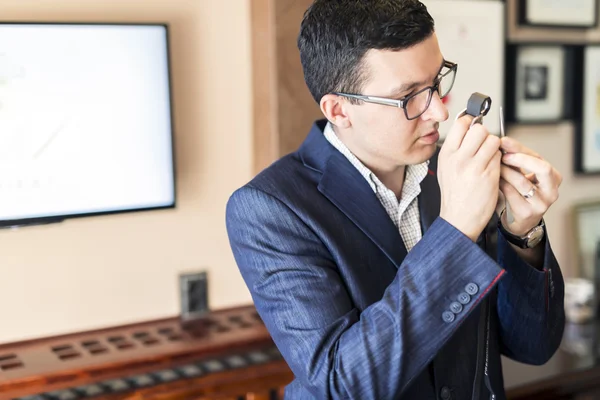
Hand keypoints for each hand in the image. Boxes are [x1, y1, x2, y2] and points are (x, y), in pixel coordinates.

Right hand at [438, 115, 501, 241]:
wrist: (458, 218)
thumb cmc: (454, 194)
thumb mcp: (445, 168)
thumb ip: (455, 148)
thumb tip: (467, 128)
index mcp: (446, 154)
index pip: (461, 124)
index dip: (471, 123)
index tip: (474, 129)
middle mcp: (459, 158)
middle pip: (479, 129)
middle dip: (485, 135)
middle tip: (483, 145)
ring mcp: (474, 166)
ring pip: (493, 141)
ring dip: (495, 147)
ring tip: (489, 158)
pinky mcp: (489, 175)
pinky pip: (499, 156)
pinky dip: (499, 160)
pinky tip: (493, 169)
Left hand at [498, 137, 561, 235]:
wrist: (521, 220)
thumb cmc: (521, 192)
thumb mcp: (523, 174)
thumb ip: (516, 158)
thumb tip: (503, 141)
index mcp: (554, 178)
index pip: (539, 158)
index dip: (520, 149)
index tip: (503, 142)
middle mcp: (552, 191)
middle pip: (542, 168)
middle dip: (520, 159)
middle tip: (503, 156)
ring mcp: (541, 203)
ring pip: (522, 181)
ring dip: (506, 171)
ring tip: (495, 167)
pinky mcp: (527, 212)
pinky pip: (511, 193)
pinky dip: (501, 184)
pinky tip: (495, 180)